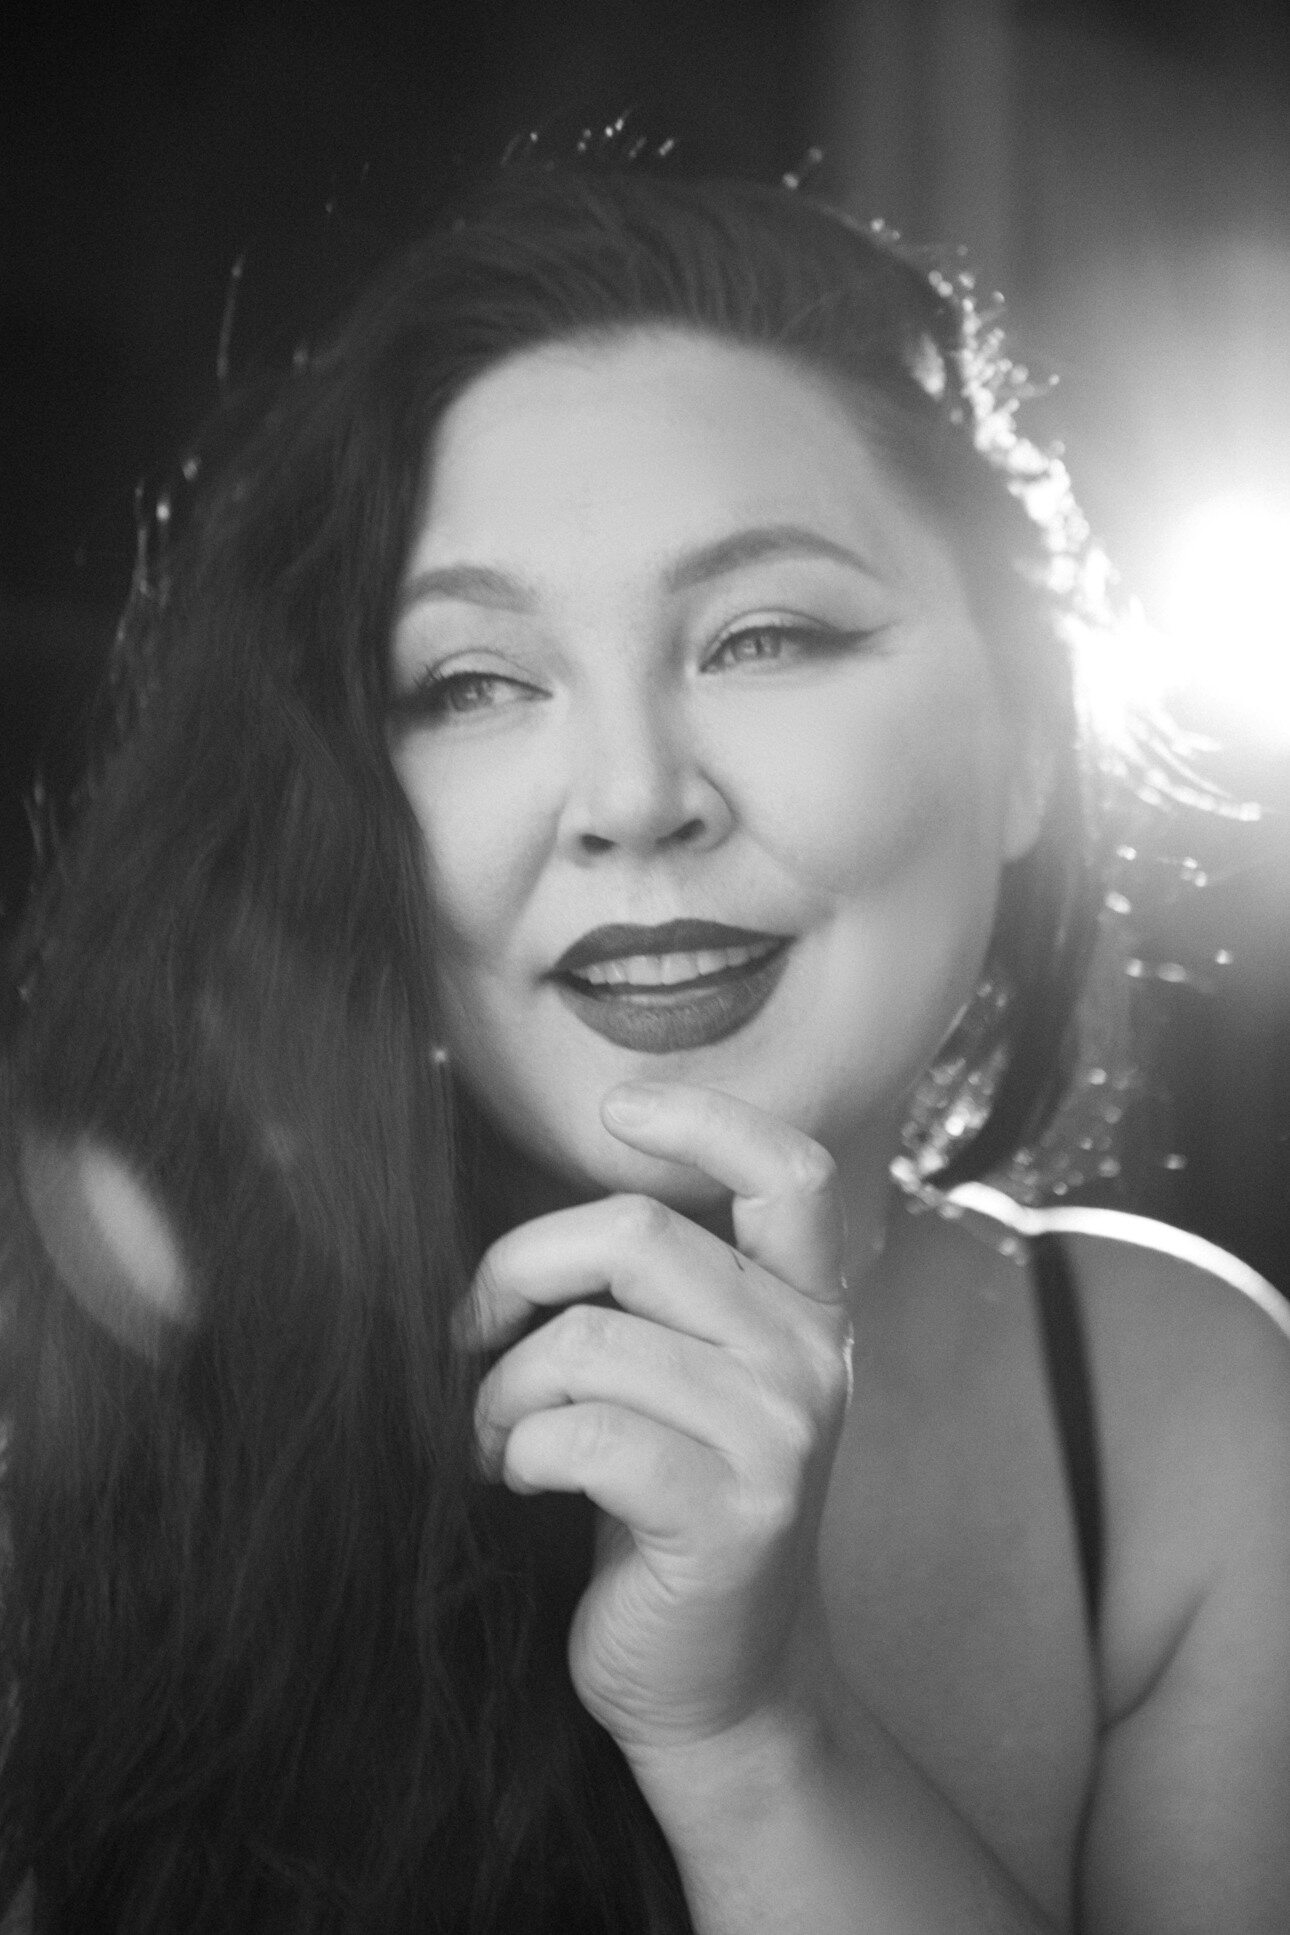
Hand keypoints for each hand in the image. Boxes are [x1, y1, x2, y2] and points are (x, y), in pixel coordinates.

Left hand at [459, 1081, 853, 1761]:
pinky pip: (579, 1435)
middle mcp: (810, 1359)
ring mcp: (778, 1436)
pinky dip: (517, 1450)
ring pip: (586, 1341)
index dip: (702, 1116)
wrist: (725, 1685)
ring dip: (503, 1387)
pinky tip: (518, 1480)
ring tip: (496, 1432)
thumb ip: (667, 1296)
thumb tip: (544, 1228)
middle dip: (519, 1269)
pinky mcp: (727, 1514)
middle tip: (475, 1328)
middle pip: (636, 1234)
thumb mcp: (700, 1383)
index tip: (619, 1111)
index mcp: (808, 1310)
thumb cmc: (674, 1512)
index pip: (788, 1172)